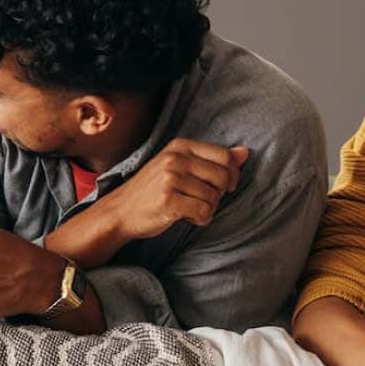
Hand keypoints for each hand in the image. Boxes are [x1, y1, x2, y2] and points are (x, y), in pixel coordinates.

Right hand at [94, 139, 248, 245]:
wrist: (120, 211)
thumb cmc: (153, 189)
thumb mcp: (180, 166)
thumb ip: (212, 158)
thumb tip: (245, 152)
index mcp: (180, 146)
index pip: (224, 155)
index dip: (232, 174)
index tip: (224, 187)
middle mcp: (175, 158)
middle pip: (223, 177)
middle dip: (218, 194)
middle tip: (200, 199)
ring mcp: (171, 179)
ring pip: (214, 198)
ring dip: (207, 208)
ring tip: (188, 207)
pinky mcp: (169, 201)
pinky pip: (204, 213)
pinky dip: (200, 219)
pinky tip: (186, 217)